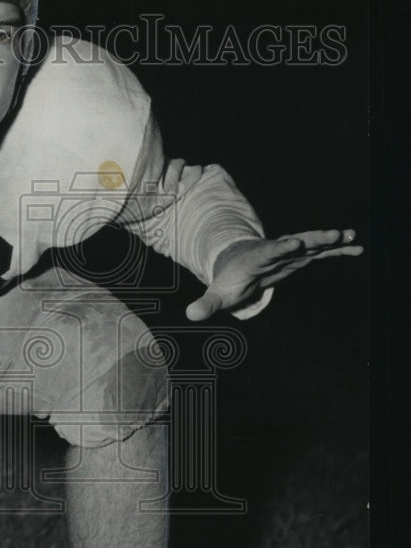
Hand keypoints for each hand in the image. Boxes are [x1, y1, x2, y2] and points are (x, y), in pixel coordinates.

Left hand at [185, 229, 362, 321]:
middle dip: (314, 238)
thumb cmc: (229, 280)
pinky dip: (337, 250)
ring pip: (311, 244)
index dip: (281, 247)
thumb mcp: (218, 294)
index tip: (294, 242)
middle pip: (296, 242)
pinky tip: (357, 248)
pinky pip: (320, 252)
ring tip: (352, 236)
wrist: (238, 264)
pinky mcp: (299, 257)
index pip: (269, 252)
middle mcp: (275, 252)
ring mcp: (289, 253)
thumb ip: (207, 303)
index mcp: (256, 259)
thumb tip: (190, 314)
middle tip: (334, 233)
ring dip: (330, 240)